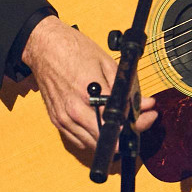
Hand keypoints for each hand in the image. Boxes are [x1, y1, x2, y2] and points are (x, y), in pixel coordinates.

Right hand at [22, 17, 157, 156]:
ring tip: (121, 123)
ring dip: (110, 138)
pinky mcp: (57, 120)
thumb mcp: (107, 63)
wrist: (44, 46)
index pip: (119, 121)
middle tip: (137, 121)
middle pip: (107, 139)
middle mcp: (74, 110)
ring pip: (93, 144)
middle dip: (127, 133)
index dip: (137, 123)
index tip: (146, 118)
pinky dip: (93, 138)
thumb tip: (145, 104)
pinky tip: (101, 125)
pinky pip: (78, 141)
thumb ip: (126, 87)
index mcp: (89, 93)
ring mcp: (63, 118)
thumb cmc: (74, 50)